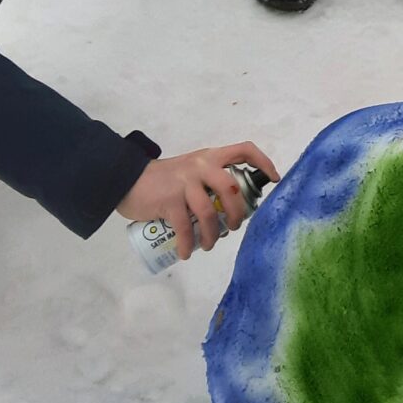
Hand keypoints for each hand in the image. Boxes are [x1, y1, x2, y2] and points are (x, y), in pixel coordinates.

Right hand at [115, 142, 278, 259]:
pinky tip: (186, 253)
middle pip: (232, 189)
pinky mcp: (169, 200)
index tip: (274, 180)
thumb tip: (230, 207)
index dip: (263, 162)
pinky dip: (188, 244)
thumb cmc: (163, 179)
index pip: (243, 150)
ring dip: (213, 234)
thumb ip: (208, 180)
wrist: (128, 180)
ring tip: (210, 245)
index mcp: (210, 157)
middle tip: (234, 227)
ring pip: (209, 212)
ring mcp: (185, 182)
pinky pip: (185, 227)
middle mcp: (201, 165)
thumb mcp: (190, 169)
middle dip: (238, 213)